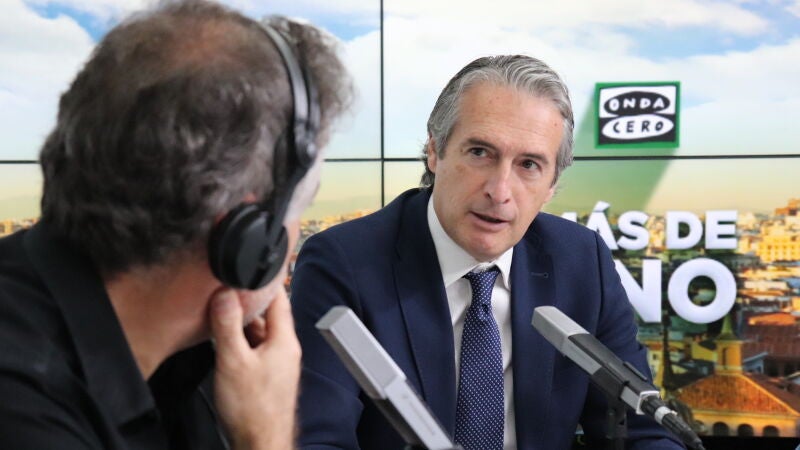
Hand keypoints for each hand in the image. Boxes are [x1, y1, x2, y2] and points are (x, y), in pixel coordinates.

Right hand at [209, 288, 300, 449]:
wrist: (261, 444)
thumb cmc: (253, 410)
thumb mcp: (233, 361)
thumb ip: (228, 326)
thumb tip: (225, 294)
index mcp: (284, 341)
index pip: (278, 298)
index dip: (263, 281)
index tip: (249, 267)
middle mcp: (284, 349)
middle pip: (266, 316)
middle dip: (245, 304)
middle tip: (223, 291)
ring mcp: (276, 364)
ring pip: (259, 334)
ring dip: (241, 325)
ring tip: (217, 316)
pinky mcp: (266, 377)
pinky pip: (254, 350)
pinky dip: (240, 343)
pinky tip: (223, 345)